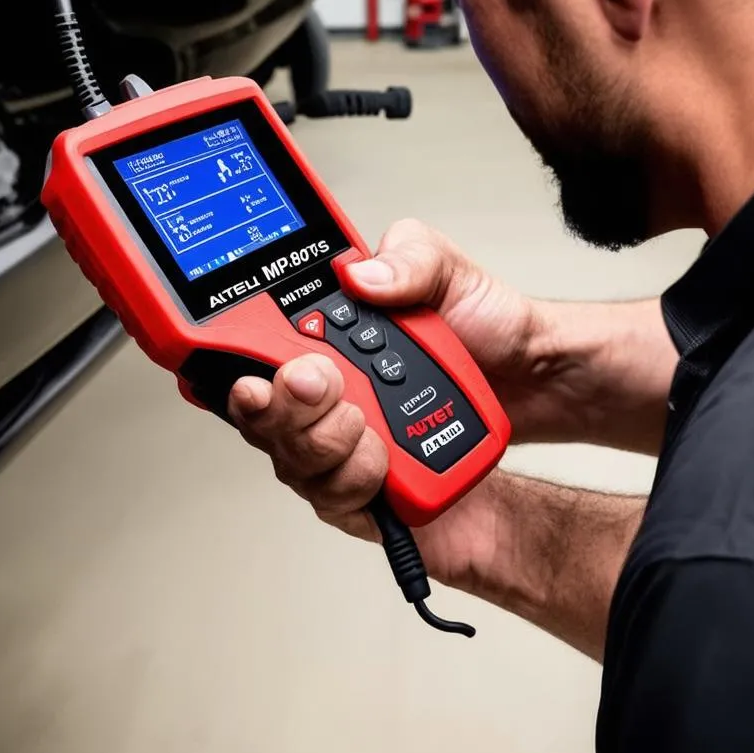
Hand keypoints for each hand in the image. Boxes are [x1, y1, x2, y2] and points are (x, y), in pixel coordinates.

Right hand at [226, 218, 540, 583]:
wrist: (537, 392)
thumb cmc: (488, 333)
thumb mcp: (449, 273)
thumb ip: (408, 258)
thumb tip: (358, 273)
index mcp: (324, 337)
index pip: (249, 348)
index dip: (216, 357)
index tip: (221, 359)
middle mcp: (321, 393)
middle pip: (255, 410)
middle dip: (275, 403)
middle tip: (314, 381)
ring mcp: (337, 443)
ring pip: (289, 457)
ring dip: (322, 438)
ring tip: (366, 419)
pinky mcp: (362, 490)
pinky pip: (333, 495)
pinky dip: (356, 475)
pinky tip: (382, 457)